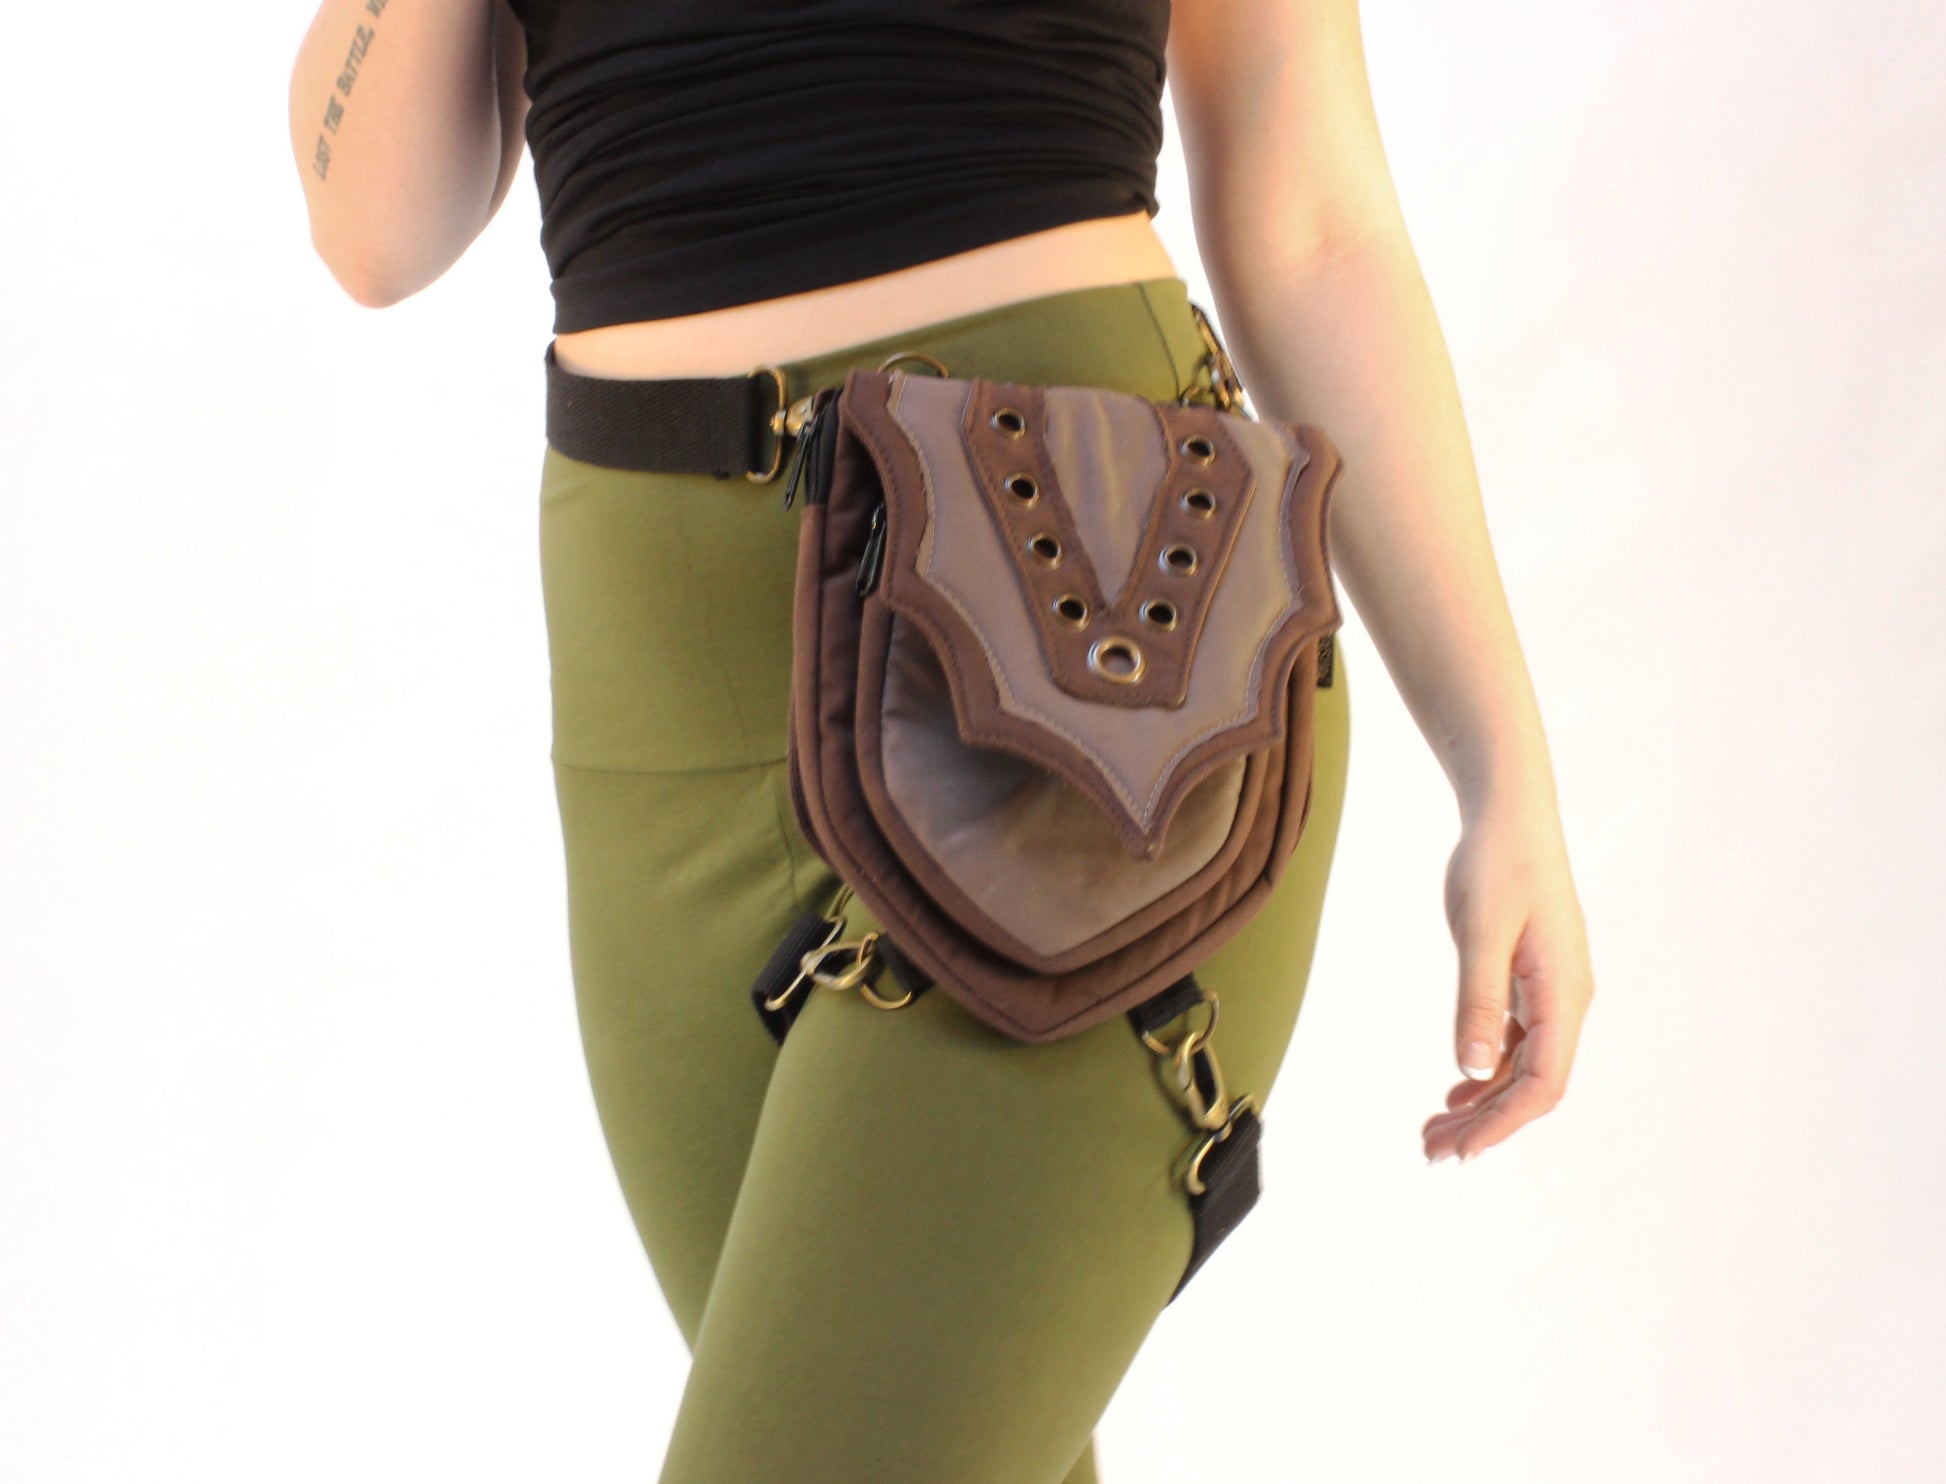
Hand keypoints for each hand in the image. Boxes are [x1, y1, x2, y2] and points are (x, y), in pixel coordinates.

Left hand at [1422, 799, 1594, 1161]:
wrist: (1510, 814)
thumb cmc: (1496, 864)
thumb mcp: (1480, 932)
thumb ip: (1478, 1002)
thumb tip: (1475, 1069)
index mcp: (1562, 993)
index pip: (1543, 1083)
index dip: (1504, 1123)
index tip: (1462, 1150)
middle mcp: (1565, 1000)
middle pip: (1532, 1085)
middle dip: (1486, 1124)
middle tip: (1431, 1150)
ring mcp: (1550, 992)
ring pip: (1522, 1067)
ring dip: (1482, 1103)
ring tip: (1434, 1130)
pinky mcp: (1531, 981)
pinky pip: (1516, 1043)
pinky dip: (1486, 1071)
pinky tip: (1456, 1089)